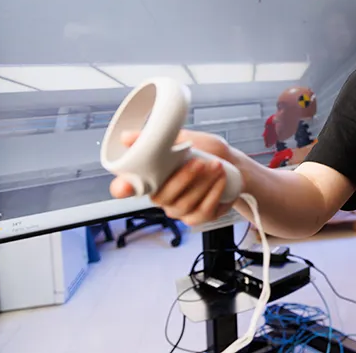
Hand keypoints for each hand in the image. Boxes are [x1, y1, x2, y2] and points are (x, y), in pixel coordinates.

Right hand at [109, 129, 243, 225]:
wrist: (233, 163)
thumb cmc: (205, 151)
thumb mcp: (184, 138)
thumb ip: (160, 138)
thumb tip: (126, 137)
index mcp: (150, 178)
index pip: (124, 188)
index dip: (122, 189)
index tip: (124, 187)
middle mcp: (161, 197)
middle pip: (162, 197)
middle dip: (183, 178)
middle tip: (200, 162)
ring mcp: (178, 210)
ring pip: (185, 204)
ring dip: (203, 184)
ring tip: (217, 165)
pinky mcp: (197, 217)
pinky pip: (202, 211)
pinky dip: (213, 194)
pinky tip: (221, 179)